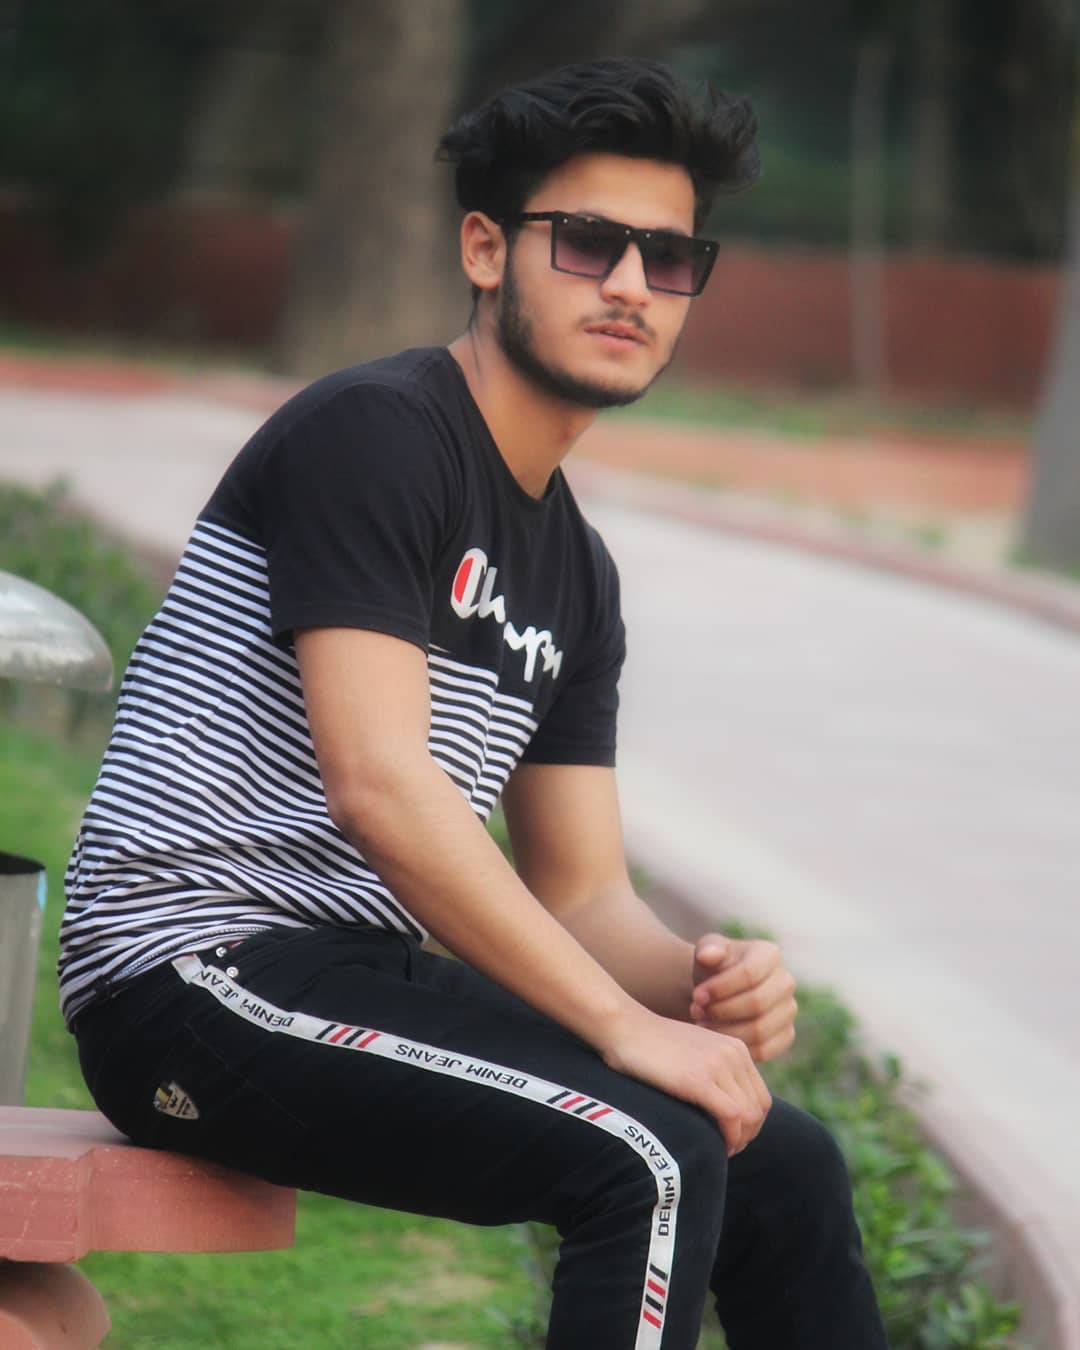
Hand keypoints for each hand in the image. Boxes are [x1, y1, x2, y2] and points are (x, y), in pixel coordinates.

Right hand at [602, 1007, 770, 1156]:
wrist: (624, 1027)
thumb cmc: (651, 1047)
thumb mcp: (694, 1052)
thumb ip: (714, 1070)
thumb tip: (725, 1107)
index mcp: (735, 1048)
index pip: (760, 1096)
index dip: (751, 1124)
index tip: (731, 1137)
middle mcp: (733, 1054)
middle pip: (759, 1108)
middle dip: (747, 1135)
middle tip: (726, 1148)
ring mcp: (718, 1065)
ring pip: (749, 1115)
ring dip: (739, 1140)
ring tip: (721, 1150)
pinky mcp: (700, 1080)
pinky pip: (732, 1116)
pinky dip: (729, 1138)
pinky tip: (716, 1146)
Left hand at [689, 934, 796, 1061]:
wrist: (719, 991)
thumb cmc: (713, 967)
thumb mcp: (706, 952)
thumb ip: (707, 949)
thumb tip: (707, 955)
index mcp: (769, 954)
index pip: (749, 973)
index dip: (720, 988)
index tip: (696, 996)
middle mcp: (785, 982)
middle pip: (757, 1003)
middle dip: (722, 1011)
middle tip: (697, 1012)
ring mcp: (788, 1010)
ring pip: (760, 1030)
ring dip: (726, 1031)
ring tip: (702, 1024)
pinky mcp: (785, 1036)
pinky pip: (763, 1050)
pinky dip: (736, 1048)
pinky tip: (717, 1040)